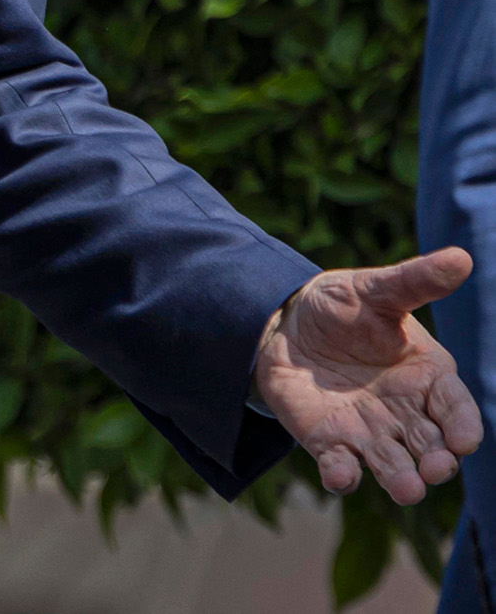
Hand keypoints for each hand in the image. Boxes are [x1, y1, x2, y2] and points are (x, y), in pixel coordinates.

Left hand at [254, 247, 483, 502]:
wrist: (283, 321)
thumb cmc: (341, 306)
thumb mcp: (375, 290)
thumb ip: (415, 282)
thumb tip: (461, 257)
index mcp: (428, 378)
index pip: (456, 410)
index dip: (463, 427)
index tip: (463, 440)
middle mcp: (406, 412)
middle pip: (432, 446)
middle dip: (438, 461)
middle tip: (436, 468)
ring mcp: (370, 431)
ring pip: (394, 464)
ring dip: (401, 479)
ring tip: (407, 489)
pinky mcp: (330, 441)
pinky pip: (341, 466)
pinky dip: (343, 475)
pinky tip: (341, 475)